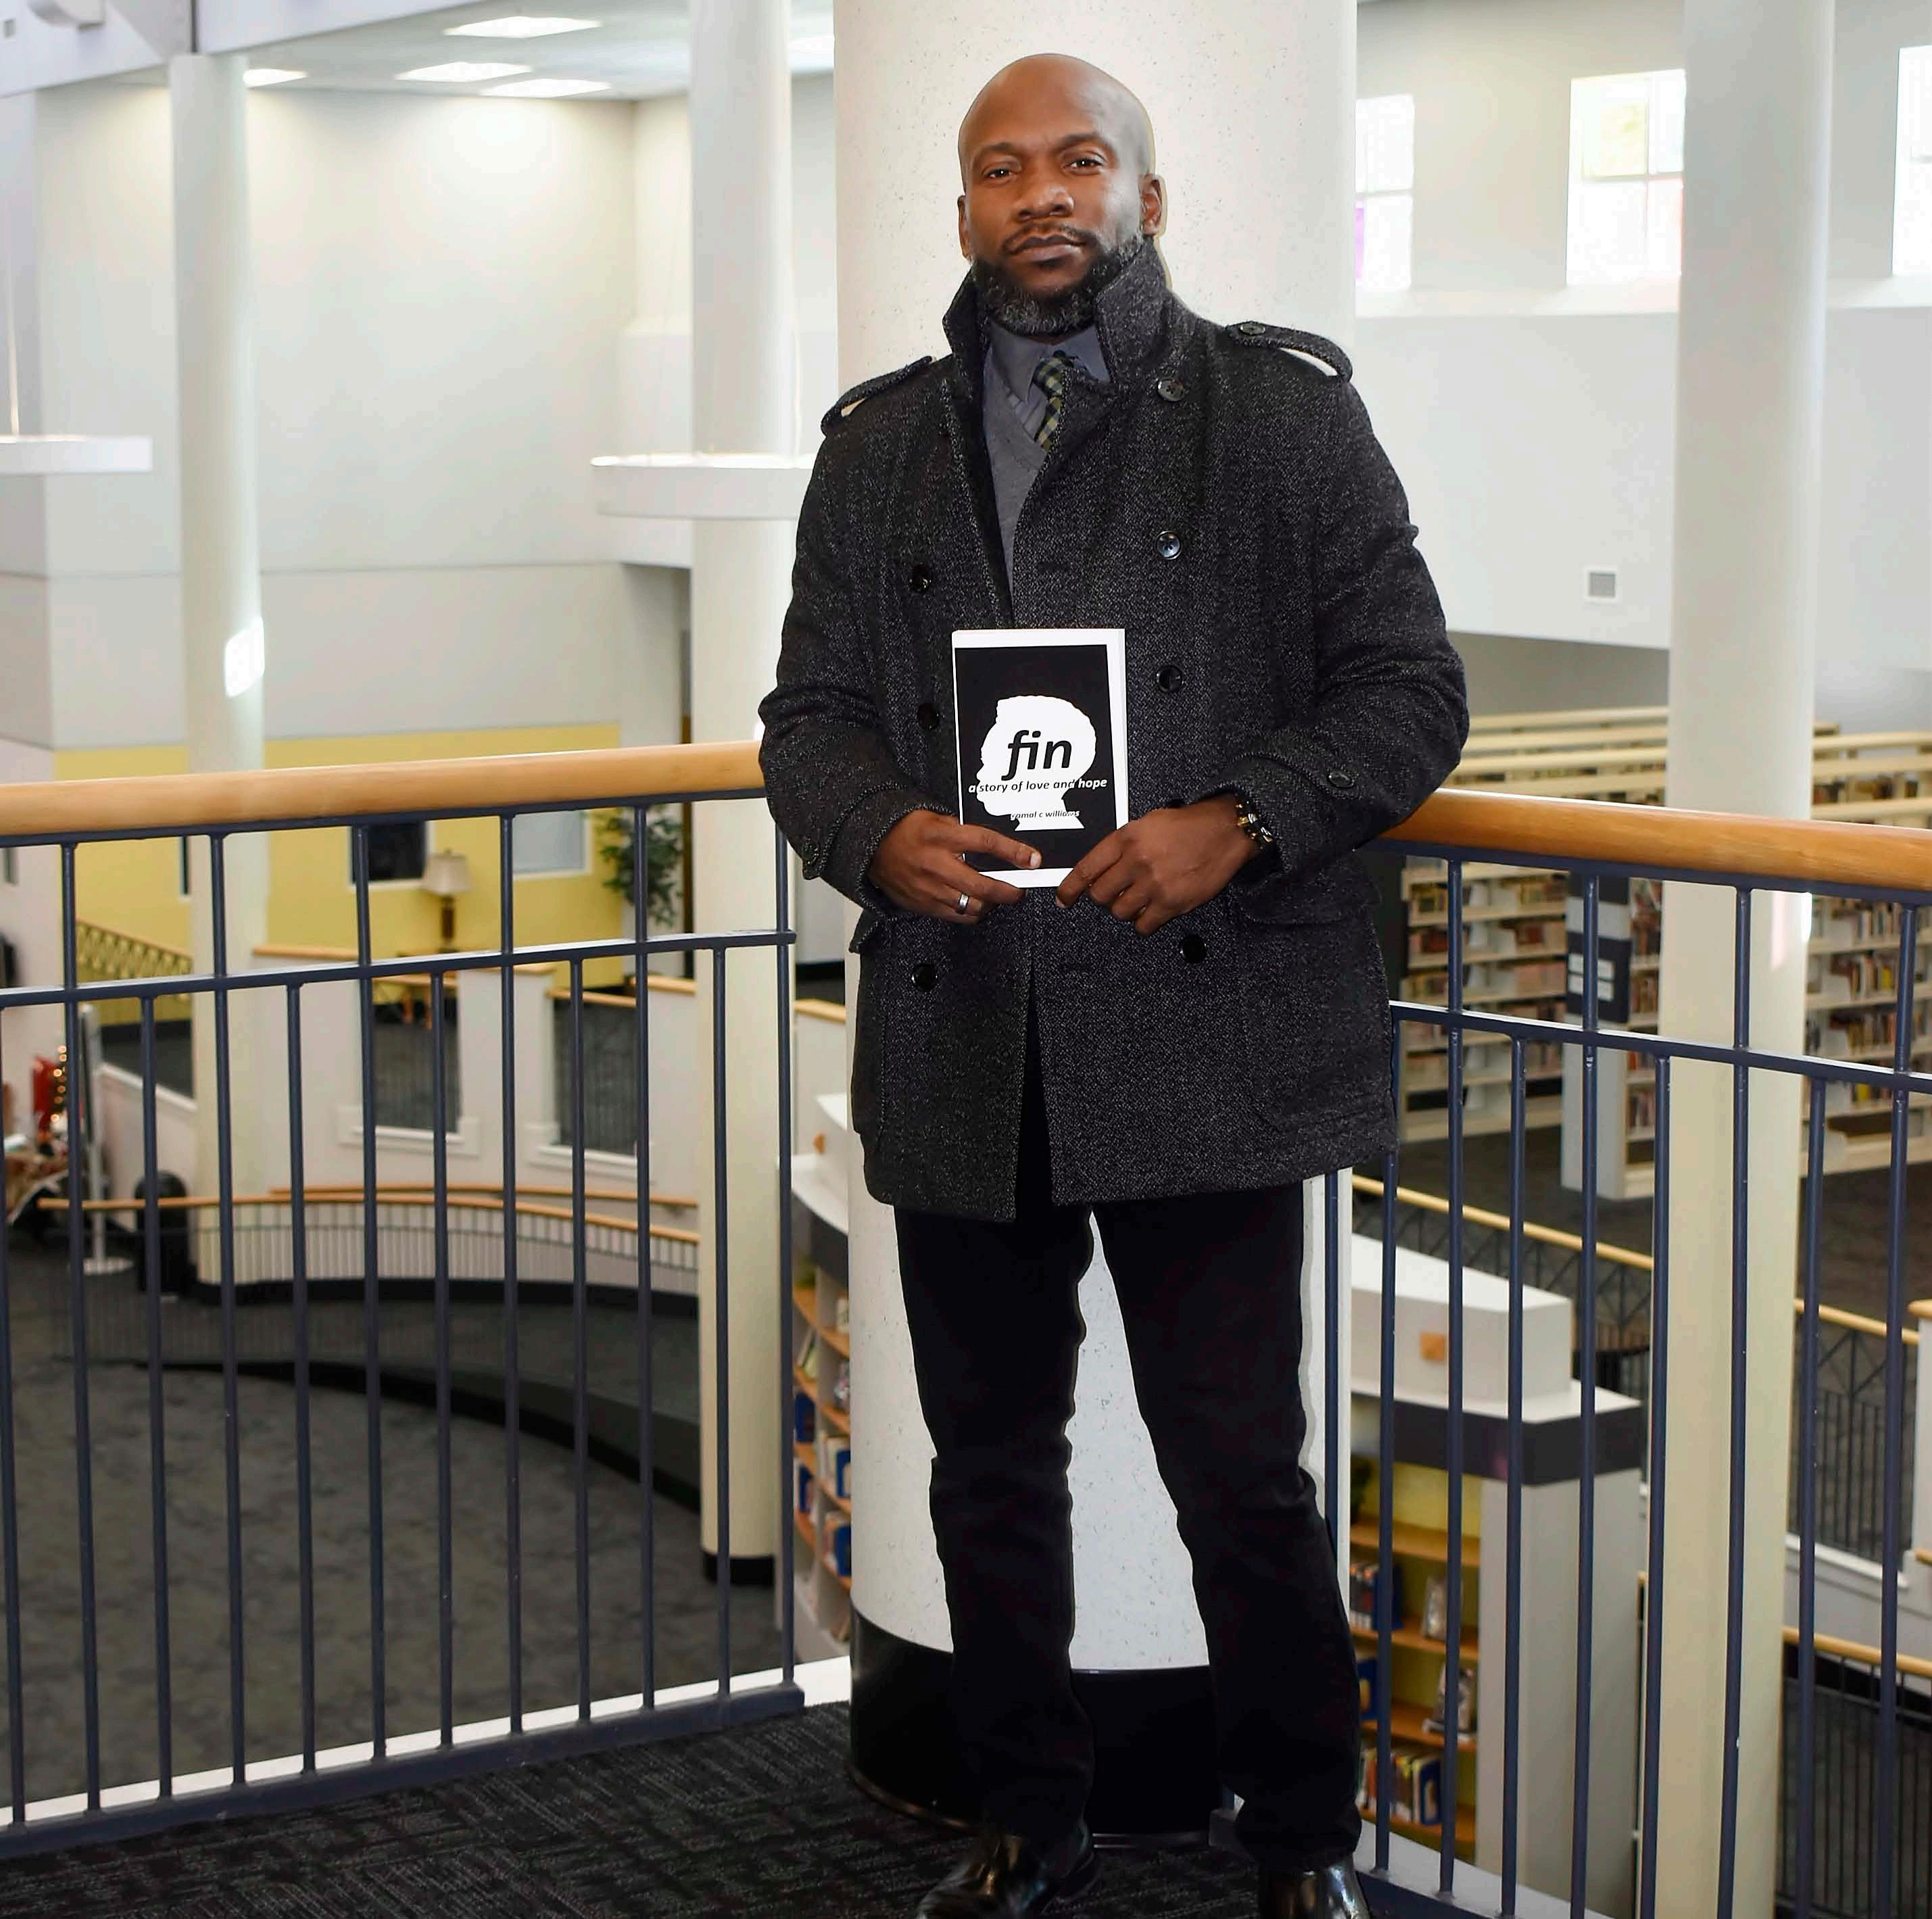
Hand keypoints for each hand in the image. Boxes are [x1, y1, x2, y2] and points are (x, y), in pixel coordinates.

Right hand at [869, 810, 1042, 922]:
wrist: (872, 847)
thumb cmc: (907, 830)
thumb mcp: (937, 819)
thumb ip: (964, 831)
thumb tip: (997, 845)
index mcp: (941, 836)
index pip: (985, 843)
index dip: (1013, 852)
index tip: (1032, 859)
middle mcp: (936, 864)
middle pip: (982, 886)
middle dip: (1009, 892)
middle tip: (1018, 890)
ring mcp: (929, 888)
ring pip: (972, 906)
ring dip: (991, 905)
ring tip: (996, 897)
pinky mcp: (923, 905)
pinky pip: (957, 917)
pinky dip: (972, 913)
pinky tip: (976, 905)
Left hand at [1055, 796, 1260, 933]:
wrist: (1224, 831)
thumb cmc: (1188, 825)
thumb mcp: (1147, 823)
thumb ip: (1122, 844)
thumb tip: (1101, 867)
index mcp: (1127, 838)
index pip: (1086, 868)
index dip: (1070, 888)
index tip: (1063, 899)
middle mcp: (1136, 862)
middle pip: (1100, 895)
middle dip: (1102, 898)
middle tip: (1113, 894)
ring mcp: (1154, 885)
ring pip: (1119, 912)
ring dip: (1123, 910)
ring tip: (1136, 900)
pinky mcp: (1172, 903)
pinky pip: (1143, 925)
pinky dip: (1143, 923)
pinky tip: (1150, 912)